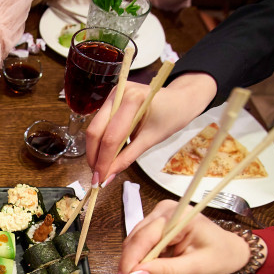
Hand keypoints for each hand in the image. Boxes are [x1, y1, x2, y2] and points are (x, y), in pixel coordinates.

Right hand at [85, 73, 217, 184]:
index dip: (104, 160)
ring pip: (94, 129)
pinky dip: (99, 143)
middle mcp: (118, 94)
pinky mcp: (109, 102)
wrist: (178, 100)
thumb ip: (127, 158)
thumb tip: (106, 177)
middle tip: (96, 176)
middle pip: (96, 130)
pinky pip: (99, 126)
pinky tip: (103, 156)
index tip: (100, 179)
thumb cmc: (170, 117)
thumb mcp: (150, 140)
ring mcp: (112, 96)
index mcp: (133, 99)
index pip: (111, 136)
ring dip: (94, 151)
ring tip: (99, 168)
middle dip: (94, 156)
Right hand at [117, 200, 252, 273]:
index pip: (142, 239)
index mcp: (175, 216)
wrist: (233, 252)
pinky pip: (146, 257)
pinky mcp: (157, 235)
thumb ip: (165, 271)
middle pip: (137, 247)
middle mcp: (161, 215)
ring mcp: (158, 224)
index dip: (130, 262)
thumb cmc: (221, 255)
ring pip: (139, 255)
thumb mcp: (196, 266)